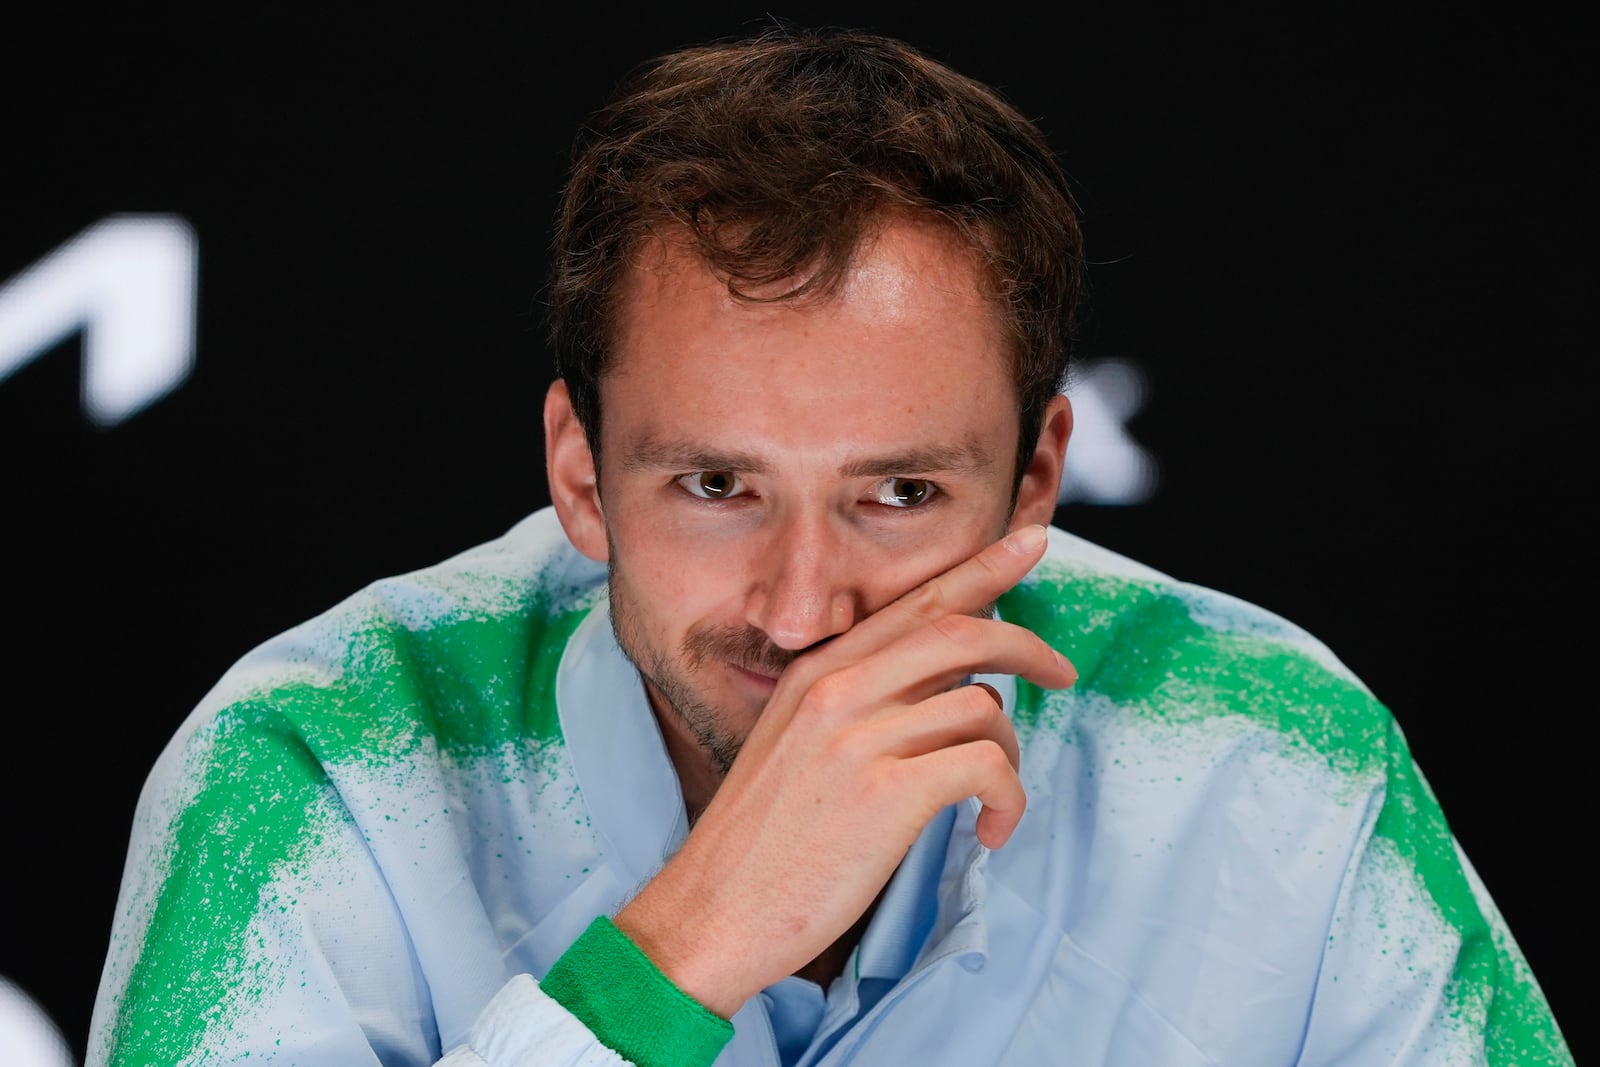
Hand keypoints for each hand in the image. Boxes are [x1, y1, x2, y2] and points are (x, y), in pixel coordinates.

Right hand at [613, 524, 1076, 1016]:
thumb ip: (854, 708)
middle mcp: (837, 690)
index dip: (981, 568)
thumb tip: (939, 694)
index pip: (915, 601)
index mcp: (817, 673)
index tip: (1028, 542)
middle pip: (960, 631)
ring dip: (1008, 754)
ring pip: (982, 707)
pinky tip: (990, 832)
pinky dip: (1007, 800)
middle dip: (1026, 644)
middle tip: (1060, 672)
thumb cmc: (759, 845)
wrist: (711, 913)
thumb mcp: (793, 747)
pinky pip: (985, 768)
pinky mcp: (887, 794)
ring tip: (993, 800)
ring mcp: (860, 738)